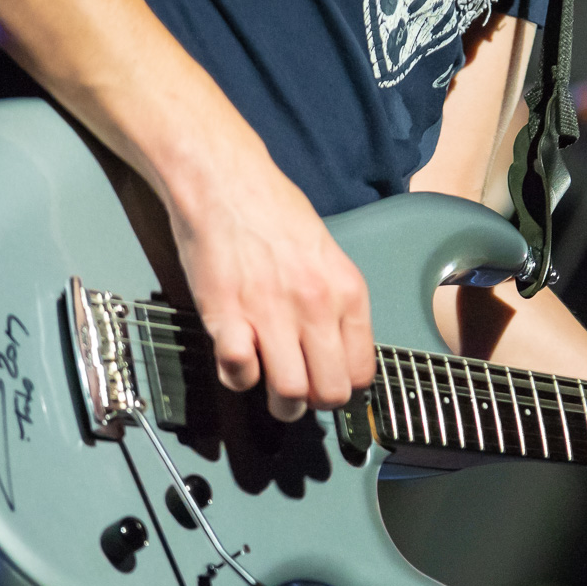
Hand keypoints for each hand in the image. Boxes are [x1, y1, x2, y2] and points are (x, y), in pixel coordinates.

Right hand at [167, 154, 374, 421]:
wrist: (225, 181)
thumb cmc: (275, 213)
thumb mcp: (329, 255)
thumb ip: (338, 303)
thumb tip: (340, 352)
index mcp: (347, 292)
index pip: (362, 372)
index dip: (344, 386)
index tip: (329, 382)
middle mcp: (315, 306)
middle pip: (329, 392)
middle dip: (316, 403)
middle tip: (302, 393)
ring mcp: (271, 313)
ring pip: (290, 394)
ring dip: (280, 403)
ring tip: (271, 385)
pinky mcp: (226, 315)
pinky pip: (239, 372)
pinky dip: (239, 376)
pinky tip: (239, 357)